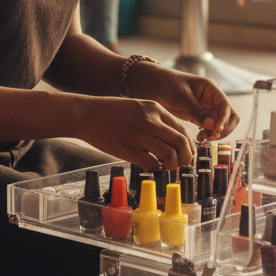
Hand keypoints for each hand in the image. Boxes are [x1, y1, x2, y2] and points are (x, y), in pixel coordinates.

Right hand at [76, 96, 194, 170]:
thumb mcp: (139, 106)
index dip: (188, 145)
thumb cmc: (112, 112)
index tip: (186, 154)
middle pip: (181, 143)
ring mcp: (139, 135)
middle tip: (181, 165)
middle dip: (185, 158)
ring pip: (169, 155)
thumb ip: (156, 119)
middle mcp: (150, 120)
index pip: (182, 130)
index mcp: (155, 108)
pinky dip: (155, 169)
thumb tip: (173, 139)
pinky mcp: (127, 149)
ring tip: (165, 167)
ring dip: (171, 166)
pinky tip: (151, 167)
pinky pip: (151, 164)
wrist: (86, 114)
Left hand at [128, 63, 239, 143]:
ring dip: (216, 133)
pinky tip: (198, 138)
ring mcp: (207, 108)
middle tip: (210, 136)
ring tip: (202, 138)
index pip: (226, 106)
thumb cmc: (167, 84)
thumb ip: (196, 109)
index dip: (224, 119)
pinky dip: (209, 134)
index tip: (214, 130)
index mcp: (211, 89)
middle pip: (230, 116)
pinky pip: (211, 128)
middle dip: (224, 128)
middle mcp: (212, 98)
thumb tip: (212, 125)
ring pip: (222, 124)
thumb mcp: (181, 95)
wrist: (152, 86)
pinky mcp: (200, 116)